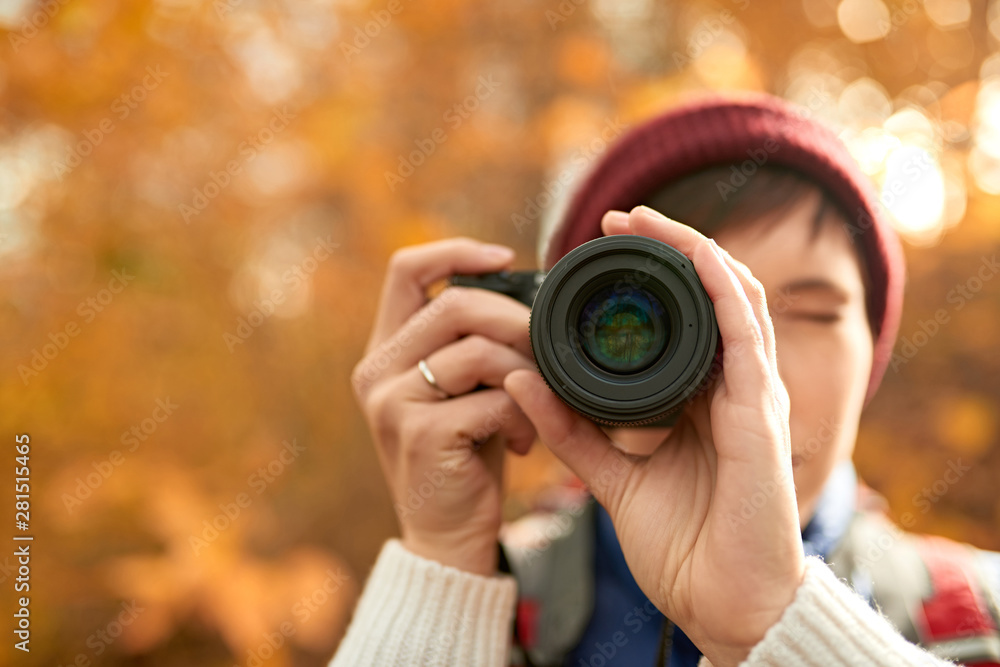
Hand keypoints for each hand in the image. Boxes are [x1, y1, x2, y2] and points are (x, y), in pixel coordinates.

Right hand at [352, 238, 536, 575]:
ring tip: (536, 406)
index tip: (507, 258)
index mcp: (384, 351)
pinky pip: (495, 397)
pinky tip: (526, 441)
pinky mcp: (422, 433)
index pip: (405, 269)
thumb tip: (525, 292)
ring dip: (525, 372)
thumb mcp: (458, 392)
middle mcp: (377, 371)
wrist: (446, 538)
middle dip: (516, 319)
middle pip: (455, 303)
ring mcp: (393, 402)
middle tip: (546, 349)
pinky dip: (524, 414)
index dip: (457, 251)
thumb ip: (470, 345)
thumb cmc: (464, 457)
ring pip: (479, 349)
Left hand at [505, 207, 804, 665]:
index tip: (598, 248)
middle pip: (710, 293)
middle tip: (616, 217)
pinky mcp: (760, 410)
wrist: (724, 601)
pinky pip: (745, 332)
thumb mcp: (611, 474)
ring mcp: (752, 394)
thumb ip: (572, 429)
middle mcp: (732, 387)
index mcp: (702, 400)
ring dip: (691, 249)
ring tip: (644, 220)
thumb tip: (522, 380)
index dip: (651, 275)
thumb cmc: (683, 544)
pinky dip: (720, 286)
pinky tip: (692, 254)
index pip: (684, 318)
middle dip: (668, 246)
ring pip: (733, 295)